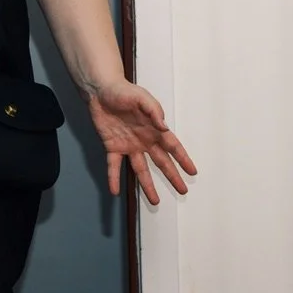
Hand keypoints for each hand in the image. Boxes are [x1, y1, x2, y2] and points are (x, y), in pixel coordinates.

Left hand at [85, 82, 197, 204]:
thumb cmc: (123, 91)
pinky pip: (114, 166)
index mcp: (154, 129)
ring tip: (155, 201)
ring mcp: (129, 145)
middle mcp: (144, 140)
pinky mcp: (112, 147)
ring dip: (147, 185)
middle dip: (172, 176)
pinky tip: (115, 191)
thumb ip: (154, 112)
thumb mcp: (142, 98)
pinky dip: (114, 179)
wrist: (100, 90)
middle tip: (182, 190)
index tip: (192, 171)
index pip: (172, 146)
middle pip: (161, 162)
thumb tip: (164, 128)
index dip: (183, 159)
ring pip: (141, 170)